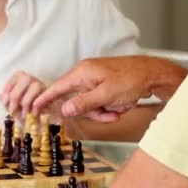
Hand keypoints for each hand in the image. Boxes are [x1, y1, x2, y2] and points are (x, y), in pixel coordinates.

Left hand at [0, 71, 46, 118]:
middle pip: (25, 79)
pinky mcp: (51, 97)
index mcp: (23, 79)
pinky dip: (36, 107)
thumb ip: (7, 101)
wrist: (41, 122)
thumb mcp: (14, 108)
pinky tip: (32, 115)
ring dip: (26, 102)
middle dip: (16, 95)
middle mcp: (33, 80)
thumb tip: (0, 96)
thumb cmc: (25, 113)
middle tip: (12, 110)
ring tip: (23, 115)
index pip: (16, 77)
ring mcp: (43, 87)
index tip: (5, 102)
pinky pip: (44, 97)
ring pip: (35, 86)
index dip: (8, 88)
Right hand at [32, 56, 187, 122]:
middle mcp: (86, 74)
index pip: (57, 87)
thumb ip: (83, 103)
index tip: (34, 108)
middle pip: (76, 101)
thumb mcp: (105, 96)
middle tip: (109, 115)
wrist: (153, 74)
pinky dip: (110, 107)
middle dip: (93, 112)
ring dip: (104, 111)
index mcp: (82, 73)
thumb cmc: (131, 80)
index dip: (45, 98)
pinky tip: (123, 105)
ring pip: (89, 104)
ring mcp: (95, 80)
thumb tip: (64, 109)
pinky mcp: (104, 85)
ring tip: (120, 110)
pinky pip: (100, 101)